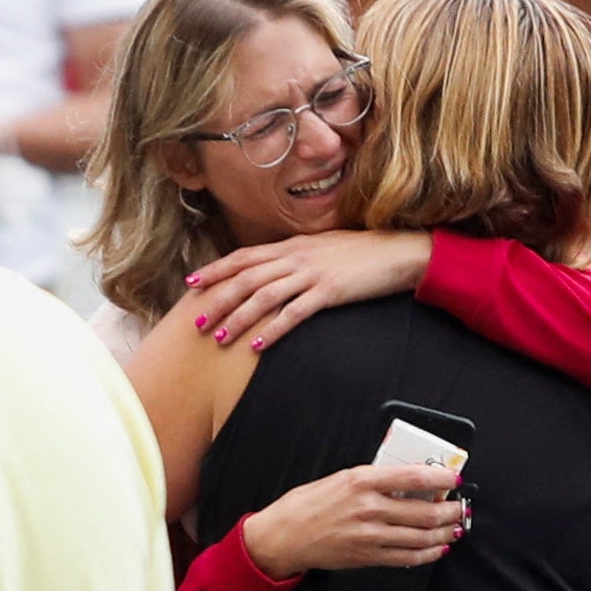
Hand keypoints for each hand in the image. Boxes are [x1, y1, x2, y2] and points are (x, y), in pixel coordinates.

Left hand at [181, 229, 435, 348]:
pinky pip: (294, 313)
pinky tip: (258, 345)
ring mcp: (311, 274)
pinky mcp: (329, 292)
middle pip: (246, 278)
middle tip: (197, 321)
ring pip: (264, 296)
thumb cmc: (361, 253)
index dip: (215, 270)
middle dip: (217, 299)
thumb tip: (272, 271)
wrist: (398, 251)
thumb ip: (295, 258)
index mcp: (291, 246)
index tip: (191, 284)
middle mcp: (296, 257)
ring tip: (219, 337)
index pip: (243, 256)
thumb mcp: (322, 249)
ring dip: (239, 317)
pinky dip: (273, 330)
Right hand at [242, 462, 469, 577]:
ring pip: (422, 537)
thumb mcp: (343, 478)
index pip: (414, 477)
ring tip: (455, 529)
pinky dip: (428, 554)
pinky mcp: (368, 556)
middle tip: (461, 508)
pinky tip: (437, 548)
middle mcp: (370, 508)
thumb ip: (376, 479)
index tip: (455, 478)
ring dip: (445, 533)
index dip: (442, 477)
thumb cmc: (310, 503)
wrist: (285, 535)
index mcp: (363, 481)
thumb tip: (411, 480)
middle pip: (425, 511)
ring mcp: (370, 535)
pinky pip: (407, 558)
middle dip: (451, 511)